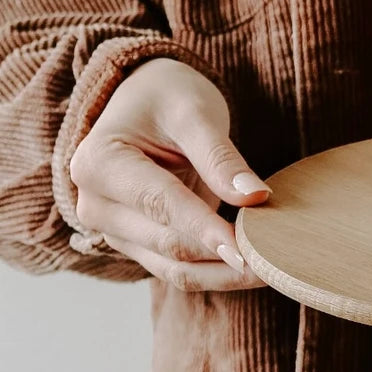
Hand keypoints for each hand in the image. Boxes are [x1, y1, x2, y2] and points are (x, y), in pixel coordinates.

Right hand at [68, 57, 271, 291]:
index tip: (246, 249)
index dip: (206, 228)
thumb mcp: (195, 113)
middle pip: (167, 243)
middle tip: (275, 262)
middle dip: (222, 255)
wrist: (146, 101)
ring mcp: (114, 230)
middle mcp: (96, 204)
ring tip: (270, 271)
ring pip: (173, 268)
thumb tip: (255, 197)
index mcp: (99, 163)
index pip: (161, 204)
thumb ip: (220, 157)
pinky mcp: (137, 244)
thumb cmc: (167, 97)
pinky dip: (215, 272)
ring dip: (223, 274)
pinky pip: (178, 269)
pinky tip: (252, 269)